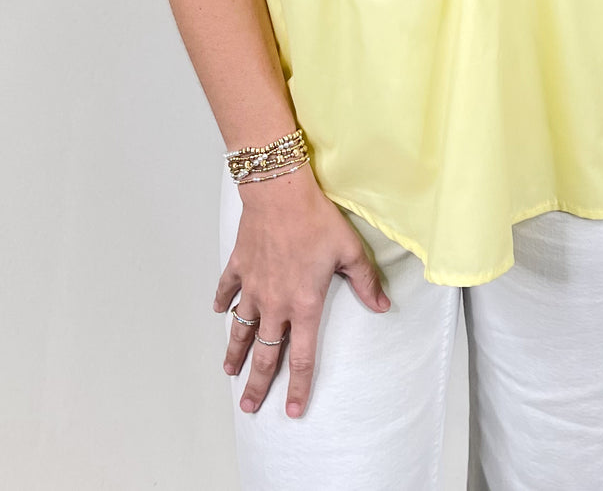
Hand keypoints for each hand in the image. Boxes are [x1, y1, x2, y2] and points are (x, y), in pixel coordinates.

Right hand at [214, 161, 390, 417]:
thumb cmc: (316, 219)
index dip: (299, 387)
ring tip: (230, 371)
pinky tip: (219, 312)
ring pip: (242, 329)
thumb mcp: (349, 251)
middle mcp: (275, 303)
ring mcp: (253, 286)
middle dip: (257, 384)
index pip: (303, 357)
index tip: (293, 410)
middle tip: (249, 406)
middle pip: (265, 354)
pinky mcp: (238, 266)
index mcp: (304, 305)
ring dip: (235, 352)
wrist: (279, 192)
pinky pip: (227, 290)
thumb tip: (382, 306)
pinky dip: (222, 302)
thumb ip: (365, 282)